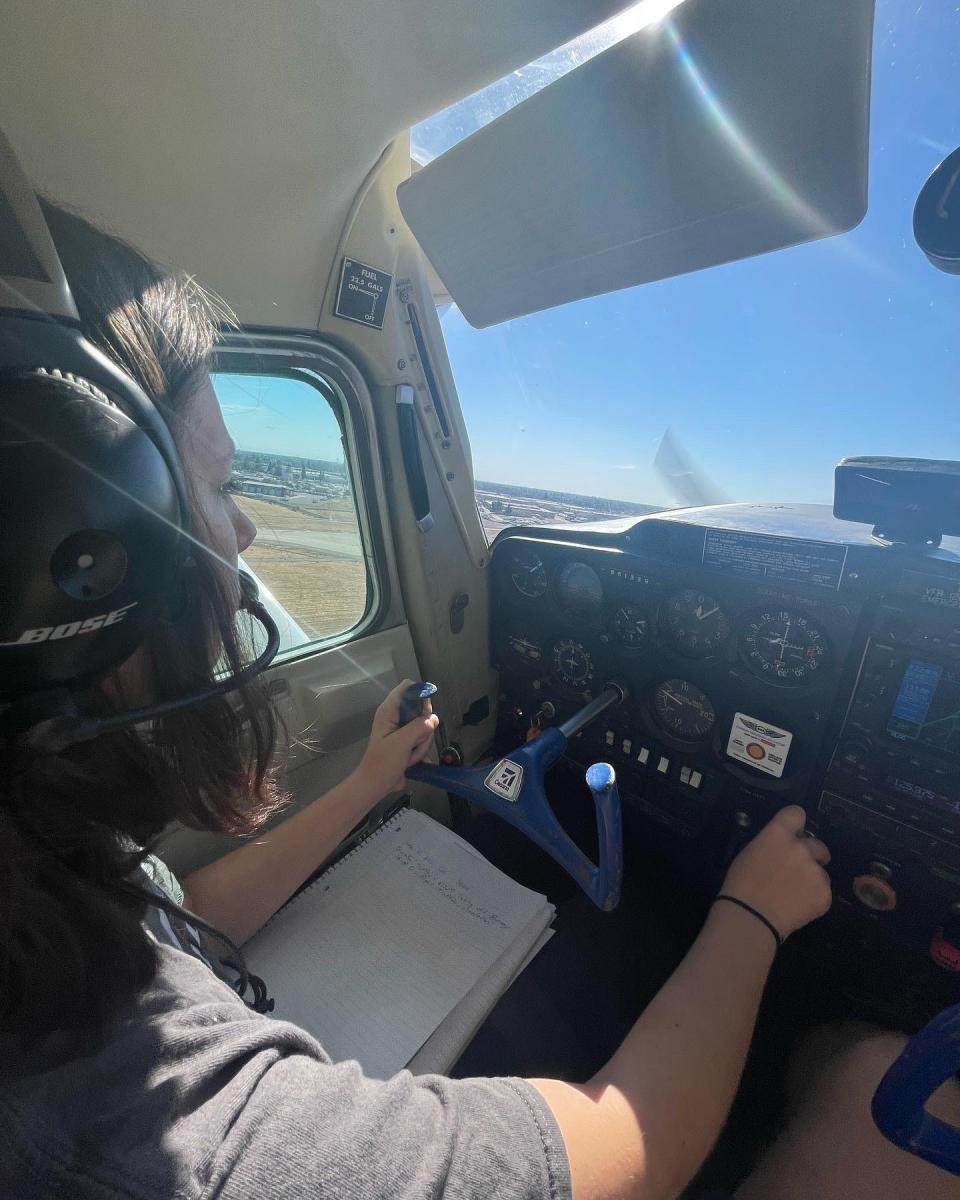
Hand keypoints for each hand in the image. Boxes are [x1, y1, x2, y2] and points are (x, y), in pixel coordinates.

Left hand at [353, 679, 439, 797]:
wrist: (375, 785)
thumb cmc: (383, 762)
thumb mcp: (402, 742)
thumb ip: (419, 727)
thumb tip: (434, 718)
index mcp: (389, 711)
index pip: (407, 687)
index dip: (420, 693)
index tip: (426, 711)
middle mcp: (396, 716)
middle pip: (421, 709)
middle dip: (423, 728)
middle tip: (413, 742)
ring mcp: (403, 730)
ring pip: (425, 727)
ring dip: (421, 744)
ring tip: (408, 756)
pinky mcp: (407, 742)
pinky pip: (423, 739)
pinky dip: (421, 751)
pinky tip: (413, 761)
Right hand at [721, 806, 831, 938]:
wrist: (751, 917)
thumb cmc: (740, 884)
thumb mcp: (750, 853)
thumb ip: (771, 845)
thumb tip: (782, 849)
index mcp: (778, 834)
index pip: (797, 813)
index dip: (796, 824)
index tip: (794, 834)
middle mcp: (801, 848)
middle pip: (818, 844)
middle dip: (811, 855)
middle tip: (796, 872)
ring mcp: (815, 871)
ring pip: (821, 872)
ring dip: (811, 879)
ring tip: (793, 896)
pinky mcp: (825, 893)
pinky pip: (823, 892)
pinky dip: (814, 899)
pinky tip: (798, 907)